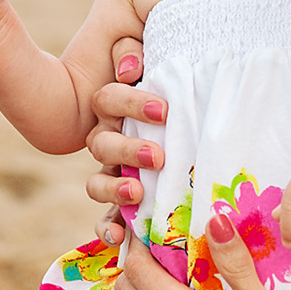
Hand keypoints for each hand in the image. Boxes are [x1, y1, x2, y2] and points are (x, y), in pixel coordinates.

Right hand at [85, 49, 163, 244]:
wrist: (193, 111)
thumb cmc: (181, 84)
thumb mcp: (161, 61)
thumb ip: (139, 50)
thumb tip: (132, 64)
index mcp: (118, 104)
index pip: (108, 100)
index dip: (129, 103)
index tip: (163, 111)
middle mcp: (111, 137)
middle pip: (101, 143)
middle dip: (127, 150)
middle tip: (158, 156)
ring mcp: (116, 170)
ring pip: (97, 183)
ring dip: (113, 190)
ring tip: (137, 194)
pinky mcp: (126, 199)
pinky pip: (108, 217)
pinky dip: (109, 228)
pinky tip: (118, 238)